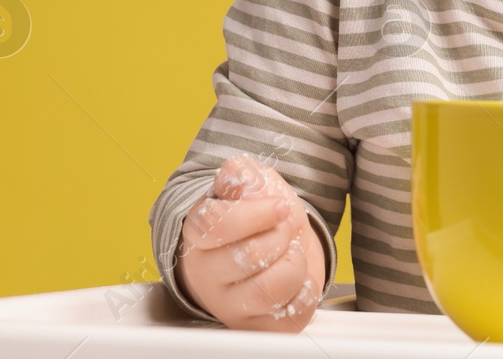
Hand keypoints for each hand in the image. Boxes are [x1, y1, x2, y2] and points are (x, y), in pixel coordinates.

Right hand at [174, 155, 325, 332]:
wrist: (277, 245)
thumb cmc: (258, 215)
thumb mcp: (251, 184)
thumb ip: (241, 175)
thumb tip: (235, 178)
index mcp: (197, 234)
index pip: (215, 226)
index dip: (257, 214)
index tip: (280, 206)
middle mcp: (205, 276)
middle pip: (249, 257)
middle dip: (281, 235)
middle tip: (284, 229)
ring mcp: (229, 306)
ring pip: (270, 290)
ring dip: (294, 264)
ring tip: (289, 254)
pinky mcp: (256, 327)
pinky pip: (290, 315)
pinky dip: (306, 291)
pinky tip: (296, 279)